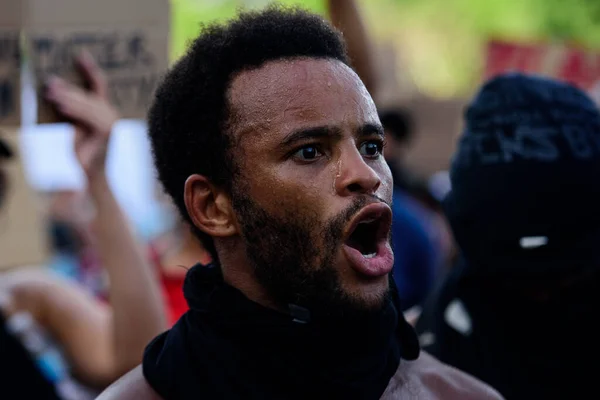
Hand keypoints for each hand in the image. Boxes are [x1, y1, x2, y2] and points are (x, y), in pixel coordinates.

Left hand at [45, 52, 118, 181]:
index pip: (98, 85)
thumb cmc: (83, 153)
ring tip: (51, 94)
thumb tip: (58, 88)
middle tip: (51, 83)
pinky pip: (89, 118)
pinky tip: (62, 107)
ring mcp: (111, 124)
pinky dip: (74, 112)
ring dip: (68, 99)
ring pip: (88, 106)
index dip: (90, 69)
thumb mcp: (77, 127)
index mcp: (105, 111)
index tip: (80, 55)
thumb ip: (75, 110)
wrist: (91, 175)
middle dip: (69, 90)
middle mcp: (112, 116)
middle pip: (90, 96)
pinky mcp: (107, 133)